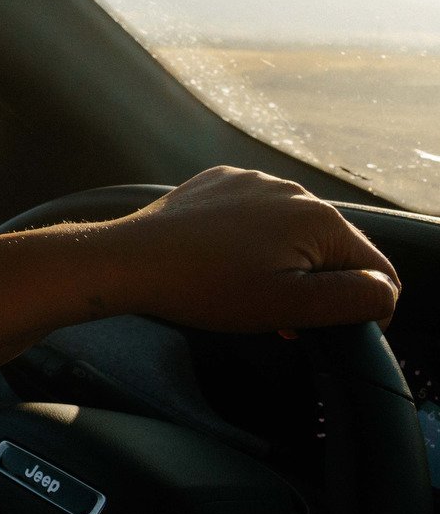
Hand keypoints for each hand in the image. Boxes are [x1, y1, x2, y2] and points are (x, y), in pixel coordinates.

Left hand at [102, 167, 399, 332]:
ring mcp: (250, 182)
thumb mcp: (291, 305)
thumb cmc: (206, 287)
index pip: (375, 268)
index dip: (367, 308)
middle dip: (318, 288)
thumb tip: (385, 291)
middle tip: (283, 320)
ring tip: (250, 297)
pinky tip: (224, 267)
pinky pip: (254, 218)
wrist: (128, 261)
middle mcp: (290, 189)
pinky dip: (252, 245)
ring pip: (292, 233)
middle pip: (332, 250)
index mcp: (319, 218)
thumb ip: (354, 299)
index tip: (332, 331)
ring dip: (286, 268)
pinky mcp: (217, 185)